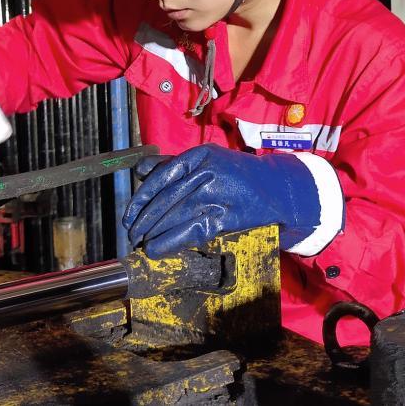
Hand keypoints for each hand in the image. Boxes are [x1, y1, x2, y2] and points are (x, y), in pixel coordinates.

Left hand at [123, 144, 322, 257]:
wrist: (275, 188)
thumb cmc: (236, 174)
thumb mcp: (206, 160)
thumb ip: (172, 164)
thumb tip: (140, 170)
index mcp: (199, 156)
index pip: (160, 177)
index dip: (140, 199)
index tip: (129, 216)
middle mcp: (207, 172)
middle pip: (166, 199)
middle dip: (145, 221)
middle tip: (132, 235)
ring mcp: (217, 194)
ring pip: (175, 216)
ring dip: (154, 234)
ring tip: (142, 244)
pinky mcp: (226, 216)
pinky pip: (190, 231)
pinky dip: (170, 242)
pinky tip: (157, 250)